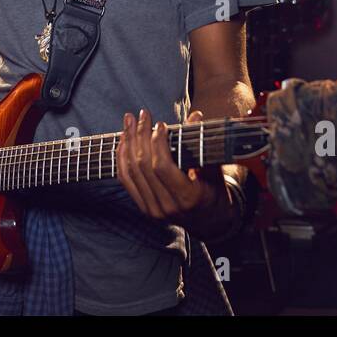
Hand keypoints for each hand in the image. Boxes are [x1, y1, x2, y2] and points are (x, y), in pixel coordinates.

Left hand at [117, 109, 231, 234]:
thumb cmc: (215, 191)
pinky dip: (122, 158)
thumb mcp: (215, 170)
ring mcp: (153, 210)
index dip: (158, 143)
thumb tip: (195, 116)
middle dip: (141, 136)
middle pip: (144, 166)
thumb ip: (203, 145)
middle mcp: (167, 206)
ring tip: (129, 122)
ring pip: (132, 171)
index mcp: (188, 197)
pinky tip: (123, 141)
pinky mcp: (144, 208)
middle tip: (142, 114)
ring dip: (128, 142)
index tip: (161, 124)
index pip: (162, 167)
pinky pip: (126, 180)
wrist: (210, 221)